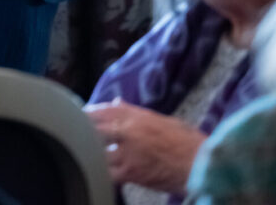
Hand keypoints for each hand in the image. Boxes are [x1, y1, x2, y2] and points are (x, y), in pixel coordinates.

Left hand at [84, 99, 206, 192]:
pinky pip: (107, 172)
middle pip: (95, 127)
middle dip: (84, 130)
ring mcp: (128, 151)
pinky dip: (100, 171)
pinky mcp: (131, 172)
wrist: (200, 162)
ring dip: (90, 151)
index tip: (80, 116)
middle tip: (75, 134)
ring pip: (97, 149)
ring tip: (83, 152)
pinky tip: (95, 172)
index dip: (89, 113)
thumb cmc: (185, 140)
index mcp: (136, 114)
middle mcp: (128, 129)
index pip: (103, 110)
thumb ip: (135, 112)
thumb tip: (115, 103)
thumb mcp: (160, 119)